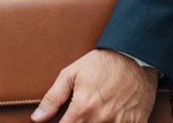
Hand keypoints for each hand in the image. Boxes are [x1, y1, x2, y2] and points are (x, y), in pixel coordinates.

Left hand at [31, 49, 159, 122]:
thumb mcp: (71, 74)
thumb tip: (37, 118)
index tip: (63, 122)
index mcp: (82, 108)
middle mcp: (101, 119)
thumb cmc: (102, 63)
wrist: (136, 55)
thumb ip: (53, 98)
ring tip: (94, 113)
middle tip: (82, 113)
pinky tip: (111, 116)